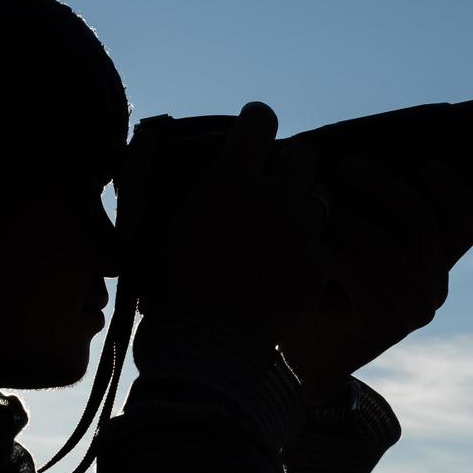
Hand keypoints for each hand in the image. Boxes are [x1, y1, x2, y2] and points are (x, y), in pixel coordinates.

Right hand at [153, 102, 330, 346]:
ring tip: (276, 232)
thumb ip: (162, 182)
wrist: (205, 351)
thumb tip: (155, 143)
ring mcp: (302, 234)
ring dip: (299, 208)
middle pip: (302, 156)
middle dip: (286, 165)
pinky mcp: (318, 269)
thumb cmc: (166, 288)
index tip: (250, 135)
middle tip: (268, 186)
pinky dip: (306, 251)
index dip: (255, 123)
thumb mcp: (151, 229)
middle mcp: (274, 199)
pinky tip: (283, 268)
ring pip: (316, 200)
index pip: (261, 121)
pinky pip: (321, 245)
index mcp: (230, 180)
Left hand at [278, 156, 472, 403]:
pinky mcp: (383, 323)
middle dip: (385, 187)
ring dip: (350, 219)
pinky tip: (311, 241)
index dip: (454, 190)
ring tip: (315, 203)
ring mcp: (411, 310)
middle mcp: (432, 290)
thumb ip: (369, 210)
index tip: (424, 163)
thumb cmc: (321, 289)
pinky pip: (364, 273)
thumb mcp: (352, 245)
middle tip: (347, 165)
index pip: (468, 226)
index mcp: (434, 267)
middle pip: (424, 224)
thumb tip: (357, 152)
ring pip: (390, 246)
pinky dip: (334, 250)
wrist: (300, 354)